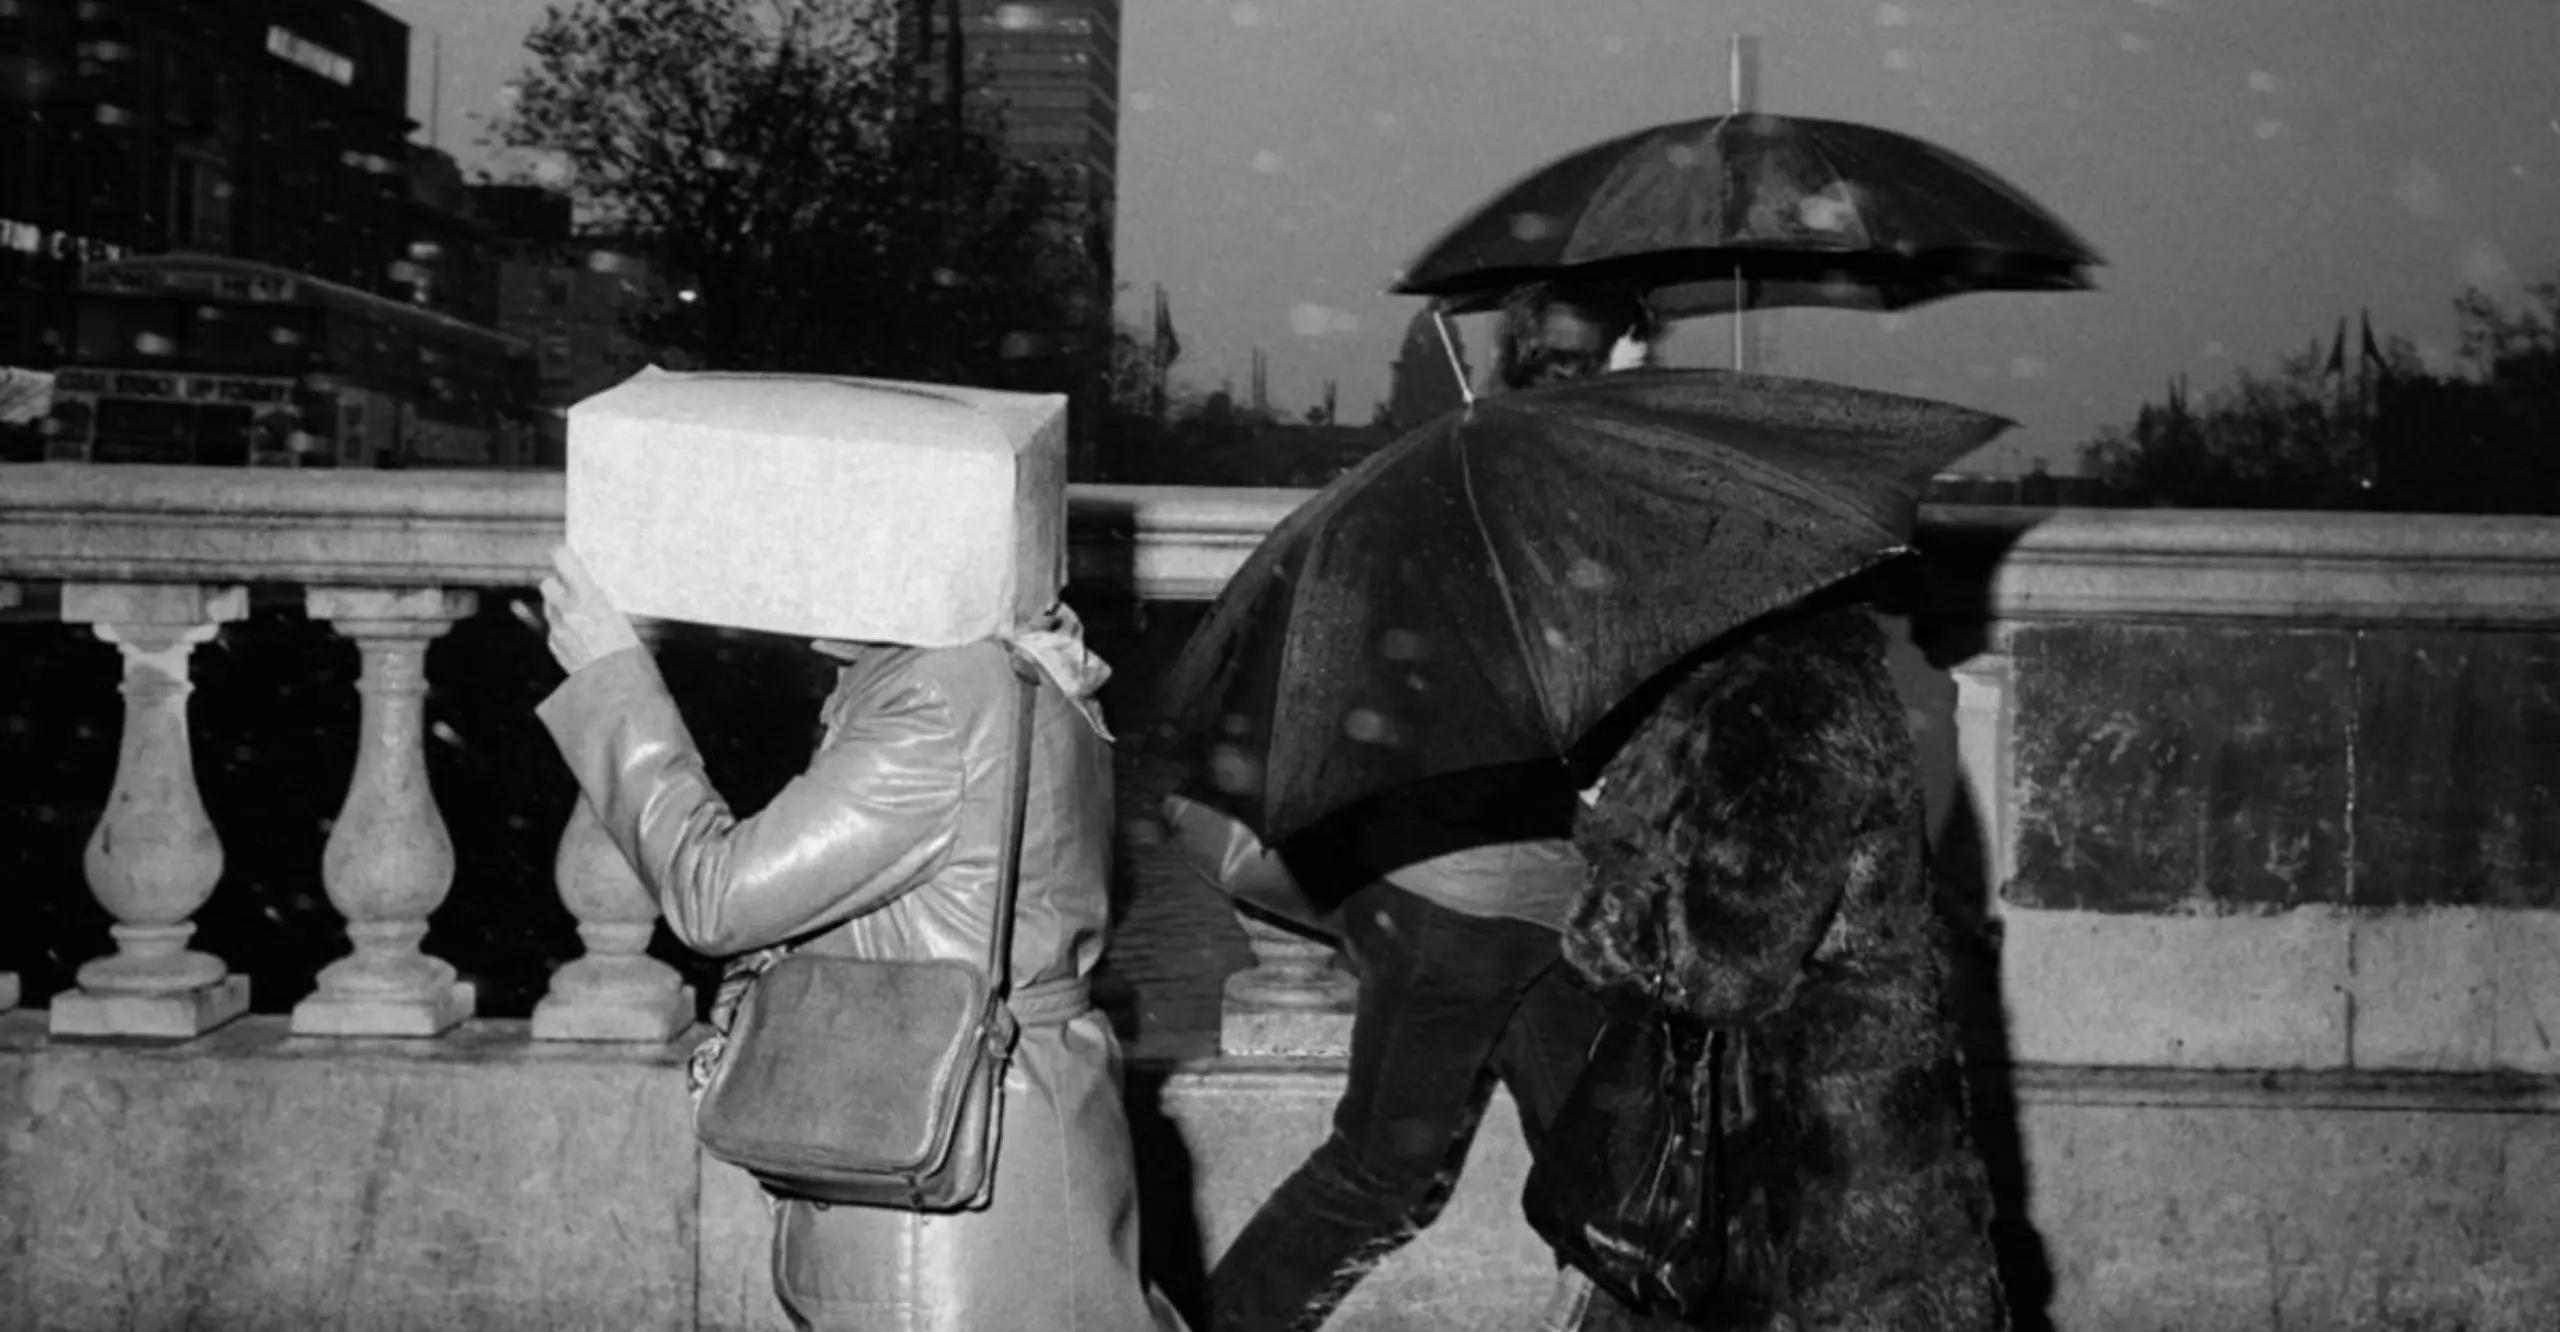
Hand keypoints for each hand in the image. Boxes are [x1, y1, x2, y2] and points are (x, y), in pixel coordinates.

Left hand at [536, 543, 640, 674]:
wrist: (616, 686)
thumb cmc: (628, 652)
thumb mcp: (623, 617)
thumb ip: (601, 600)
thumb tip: (593, 589)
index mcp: (588, 596)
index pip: (562, 560)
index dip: (561, 555)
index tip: (563, 554)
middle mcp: (567, 609)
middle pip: (548, 583)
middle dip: (557, 584)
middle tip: (572, 588)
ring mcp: (557, 629)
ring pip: (547, 606)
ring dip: (558, 606)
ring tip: (578, 615)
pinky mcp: (554, 646)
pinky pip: (551, 629)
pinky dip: (560, 629)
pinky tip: (577, 635)